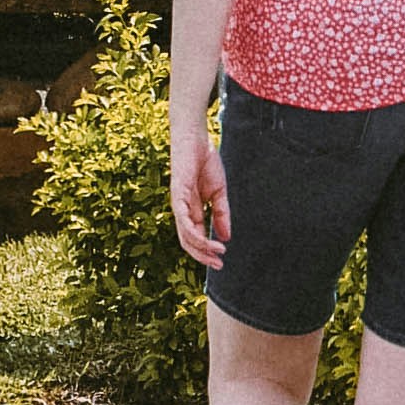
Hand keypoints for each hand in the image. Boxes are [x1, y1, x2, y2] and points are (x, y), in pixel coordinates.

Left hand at [171, 134, 229, 269]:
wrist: (196, 139)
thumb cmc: (205, 162)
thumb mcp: (218, 192)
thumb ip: (220, 214)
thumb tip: (226, 237)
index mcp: (192, 211)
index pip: (196, 237)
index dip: (207, 251)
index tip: (222, 260)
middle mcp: (182, 211)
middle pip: (188, 242)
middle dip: (203, 256)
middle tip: (218, 265)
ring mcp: (178, 205)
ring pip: (186, 235)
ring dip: (201, 248)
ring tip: (217, 254)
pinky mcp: (177, 196)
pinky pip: (183, 220)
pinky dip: (193, 232)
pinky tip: (204, 239)